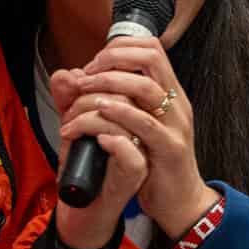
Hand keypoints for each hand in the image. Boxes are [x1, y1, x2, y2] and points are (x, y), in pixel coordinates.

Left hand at [60, 36, 218, 238]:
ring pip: (146, 90)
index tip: (92, 65)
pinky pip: (145, 127)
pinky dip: (119, 120)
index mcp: (168, 94)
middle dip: (111, 60)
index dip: (118, 47)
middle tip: (85, 78)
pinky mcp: (169, 150)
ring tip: (84, 99)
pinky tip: (99, 129)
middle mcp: (176, 103)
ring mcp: (175, 126)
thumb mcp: (127, 126)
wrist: (178, 200)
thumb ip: (103, 100)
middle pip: (150, 58)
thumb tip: (70, 74)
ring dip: (109, 87)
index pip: (150, 48)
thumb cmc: (151, 162)